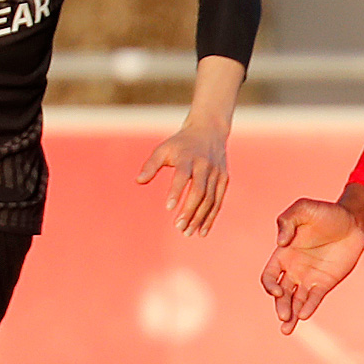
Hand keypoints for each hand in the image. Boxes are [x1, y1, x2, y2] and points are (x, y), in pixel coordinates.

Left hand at [136, 115, 229, 236]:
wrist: (209, 131)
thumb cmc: (181, 143)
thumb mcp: (163, 149)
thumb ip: (151, 165)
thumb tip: (138, 181)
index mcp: (188, 157)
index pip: (183, 176)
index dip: (176, 191)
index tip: (168, 207)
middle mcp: (205, 165)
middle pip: (199, 191)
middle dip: (189, 210)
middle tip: (178, 227)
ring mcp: (217, 172)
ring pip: (210, 199)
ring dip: (199, 218)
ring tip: (187, 232)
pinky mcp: (224, 178)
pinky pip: (218, 201)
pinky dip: (211, 217)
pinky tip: (202, 230)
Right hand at [260, 197, 363, 333]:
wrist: (353, 221)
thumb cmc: (326, 213)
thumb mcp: (303, 208)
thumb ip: (287, 221)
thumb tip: (280, 243)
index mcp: (283, 254)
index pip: (269, 276)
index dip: (269, 285)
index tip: (278, 291)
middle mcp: (293, 270)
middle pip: (281, 294)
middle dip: (280, 306)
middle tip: (284, 317)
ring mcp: (309, 278)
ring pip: (295, 301)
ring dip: (290, 315)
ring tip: (287, 329)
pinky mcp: (325, 283)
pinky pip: (313, 299)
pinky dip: (308, 308)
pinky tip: (304, 316)